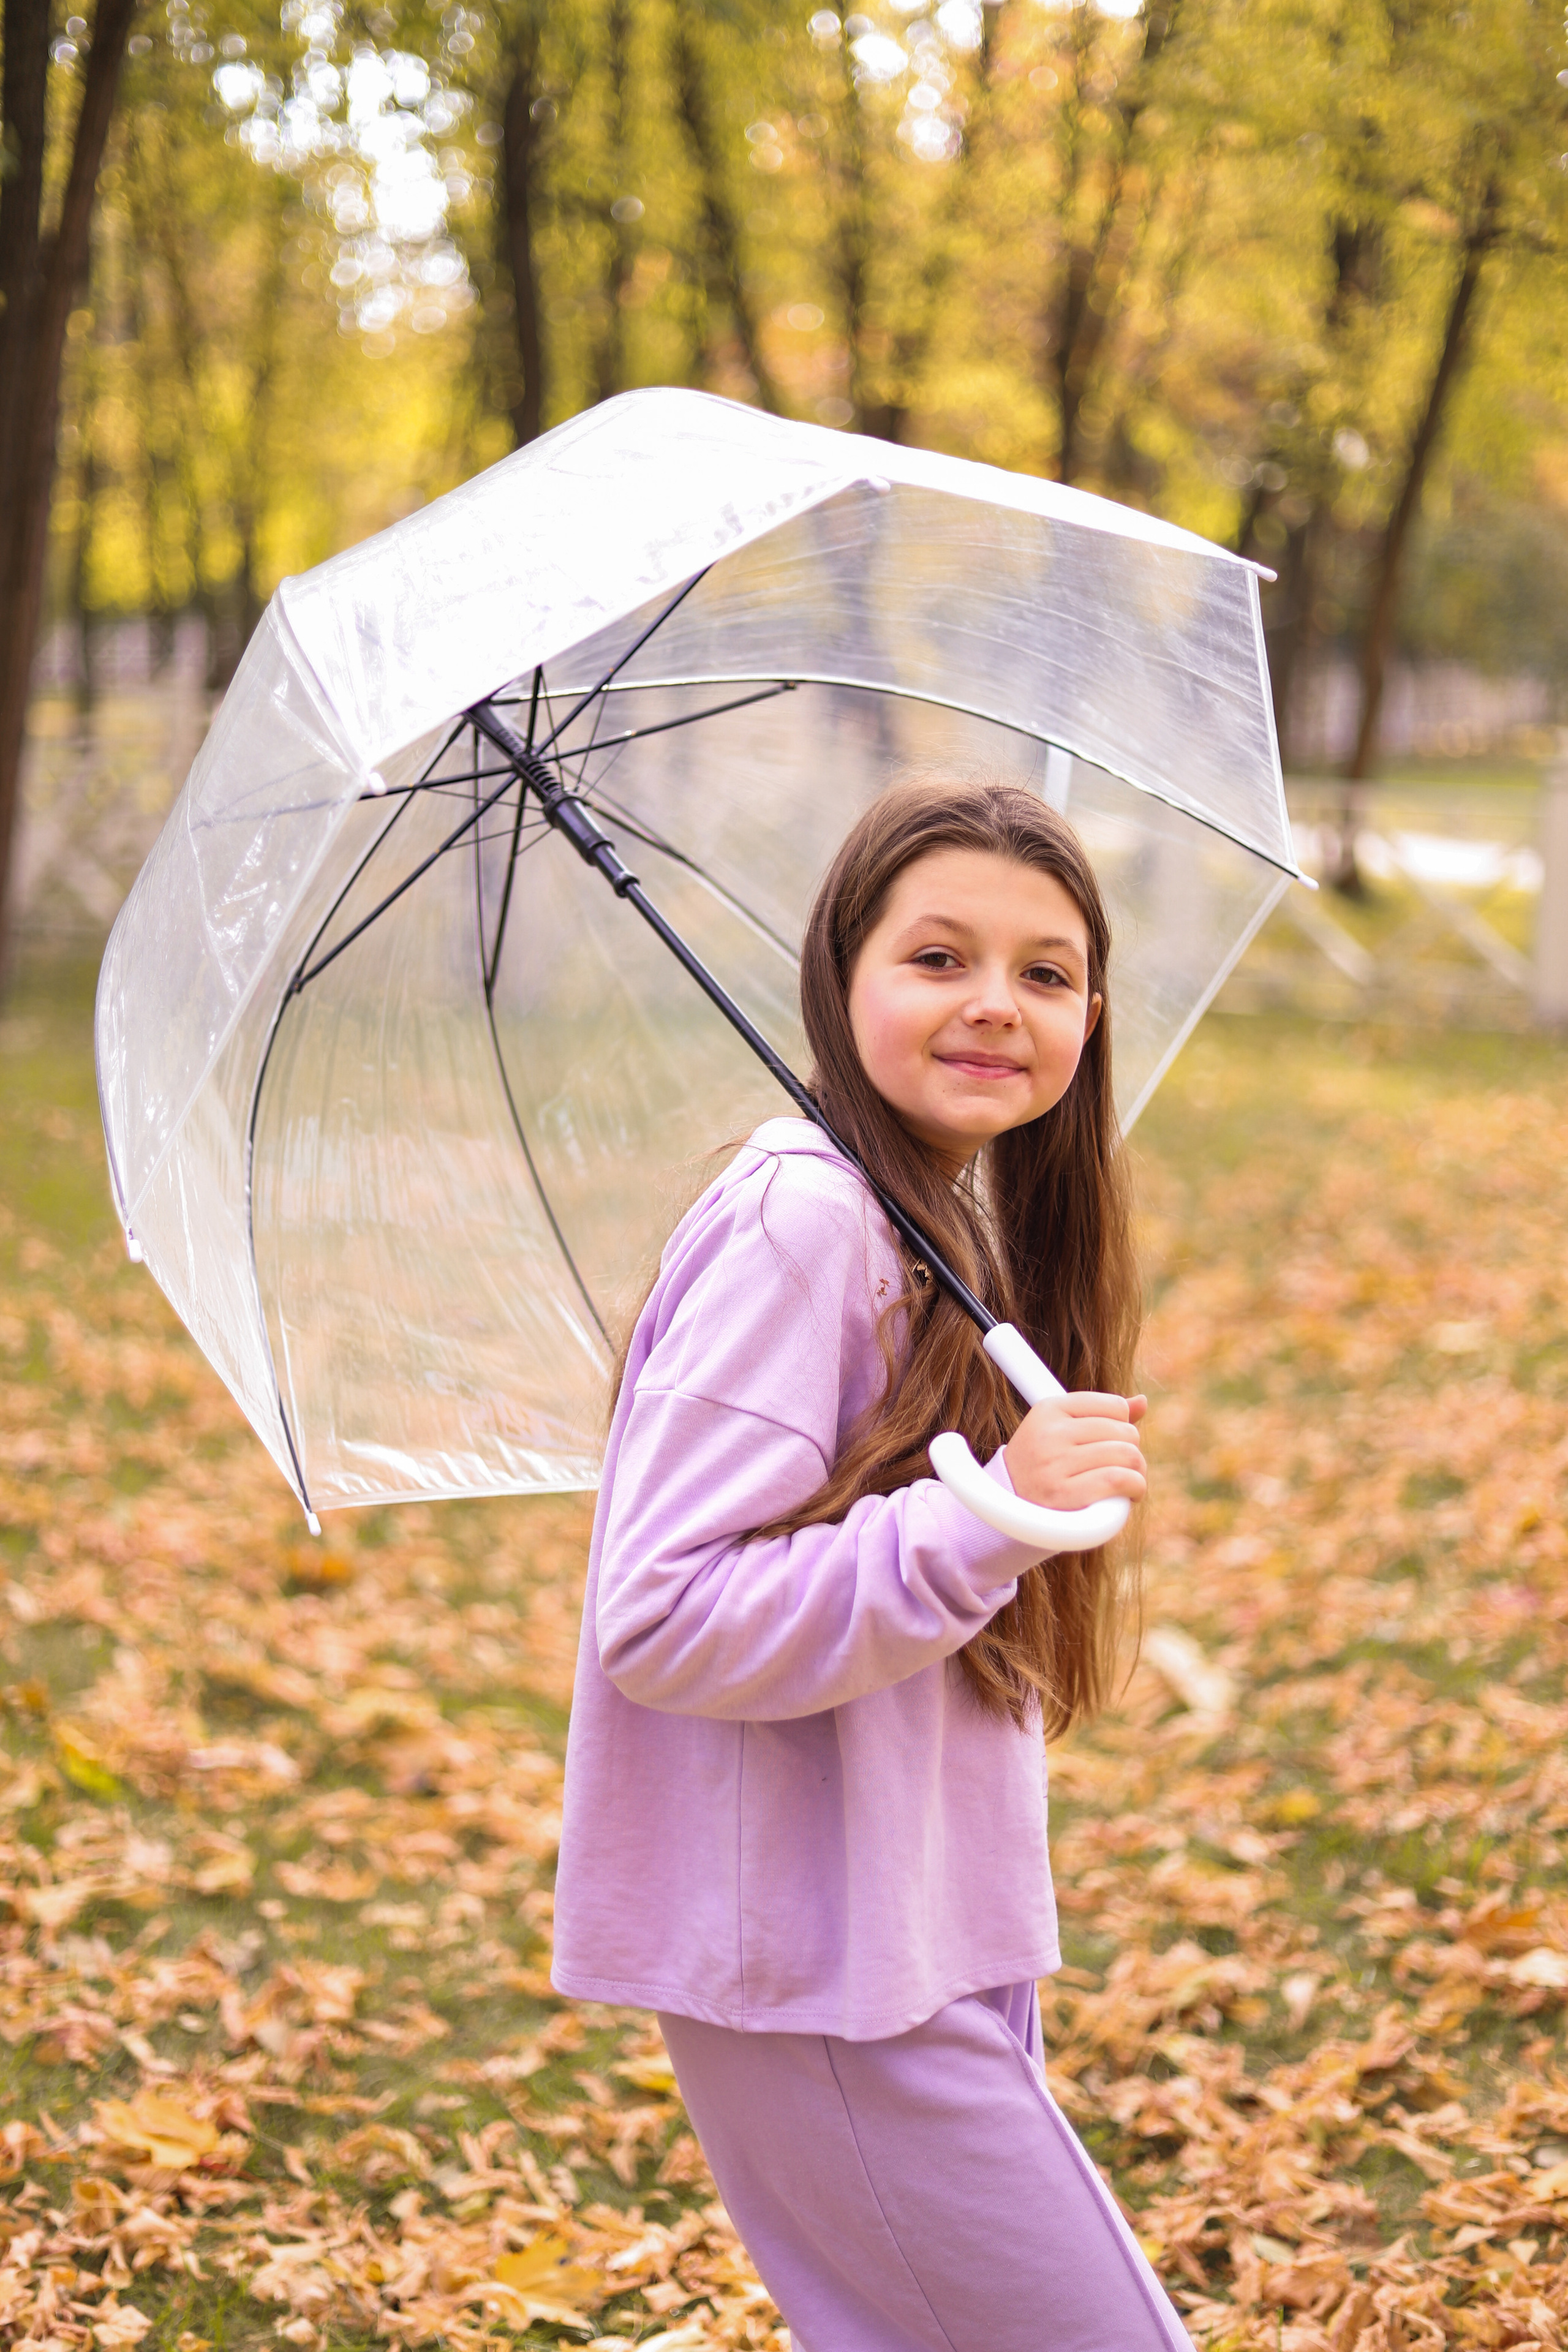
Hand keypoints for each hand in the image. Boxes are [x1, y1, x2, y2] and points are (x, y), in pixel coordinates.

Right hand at [1003, 1391, 1146, 1512]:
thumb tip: (1142, 1402)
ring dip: (1138, 1472)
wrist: (1007, 1505)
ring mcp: (1054, 1463)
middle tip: (1122, 1468)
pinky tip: (1132, 1494)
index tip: (1114, 1443)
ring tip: (1128, 1482)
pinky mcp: (1062, 1494)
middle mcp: (1050, 1432)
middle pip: (1125, 1432)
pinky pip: (1118, 1480)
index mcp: (1050, 1409)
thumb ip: (1100, 1415)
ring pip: (1127, 1455)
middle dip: (1132, 1451)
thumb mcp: (1061, 1430)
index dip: (1124, 1426)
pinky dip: (1135, 1487)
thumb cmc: (1043, 1466)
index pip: (1114, 1405)